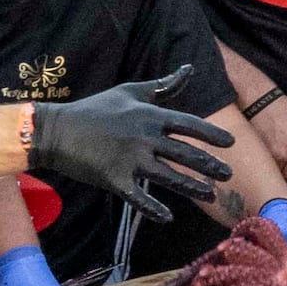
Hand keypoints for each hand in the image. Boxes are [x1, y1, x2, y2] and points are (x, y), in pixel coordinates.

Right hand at [27, 80, 236, 218]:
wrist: (55, 130)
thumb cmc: (95, 109)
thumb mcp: (130, 91)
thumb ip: (163, 85)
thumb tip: (189, 68)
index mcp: (150, 116)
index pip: (189, 125)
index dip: (212, 135)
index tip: (231, 143)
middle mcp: (144, 138)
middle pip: (185, 154)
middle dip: (210, 165)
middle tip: (229, 175)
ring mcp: (129, 160)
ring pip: (169, 177)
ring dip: (192, 188)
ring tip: (211, 195)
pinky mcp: (114, 179)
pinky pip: (138, 197)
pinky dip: (153, 208)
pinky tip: (168, 217)